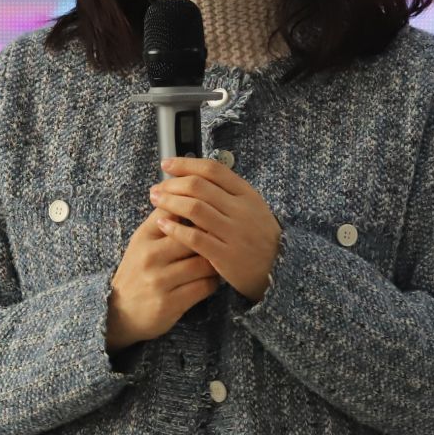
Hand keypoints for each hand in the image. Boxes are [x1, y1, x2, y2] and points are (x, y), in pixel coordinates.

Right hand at [105, 209, 221, 350]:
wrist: (119, 313)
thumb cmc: (138, 271)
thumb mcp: (142, 242)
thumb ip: (163, 220)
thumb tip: (187, 191)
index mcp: (144, 236)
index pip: (175, 211)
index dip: (197, 210)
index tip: (211, 214)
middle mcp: (150, 256)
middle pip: (194, 237)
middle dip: (212, 238)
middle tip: (225, 239)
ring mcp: (159, 280)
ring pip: (203, 263)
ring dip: (215, 262)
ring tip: (219, 260)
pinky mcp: (170, 303)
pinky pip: (204, 287)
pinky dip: (213, 282)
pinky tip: (212, 279)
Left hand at [147, 156, 282, 302]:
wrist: (277, 270)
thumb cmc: (257, 236)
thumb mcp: (251, 207)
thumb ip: (227, 191)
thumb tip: (193, 174)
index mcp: (247, 194)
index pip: (213, 169)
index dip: (185, 164)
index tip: (166, 165)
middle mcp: (242, 210)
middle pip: (199, 187)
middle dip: (172, 185)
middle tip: (156, 188)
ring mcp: (234, 233)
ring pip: (195, 209)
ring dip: (170, 202)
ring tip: (155, 201)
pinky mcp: (226, 256)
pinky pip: (195, 238)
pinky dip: (175, 229)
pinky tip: (162, 224)